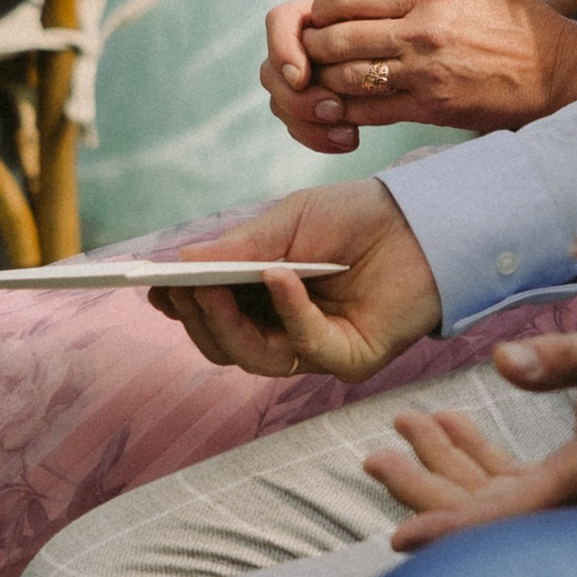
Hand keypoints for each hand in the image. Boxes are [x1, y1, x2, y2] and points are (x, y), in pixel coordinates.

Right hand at [146, 179, 439, 382]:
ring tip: (214, 285)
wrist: (424, 217)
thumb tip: (178, 261)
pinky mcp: (350, 359)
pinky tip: (277, 277)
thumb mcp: (291, 220)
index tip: (152, 286)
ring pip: (254, 357)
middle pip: (224, 345)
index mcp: (263, 300)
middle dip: (198, 317)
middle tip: (179, 287)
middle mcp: (284, 331)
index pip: (211, 316)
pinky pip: (308, 346)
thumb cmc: (357, 216)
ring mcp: (316, 349)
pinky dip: (288, 311)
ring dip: (230, 321)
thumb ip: (241, 246)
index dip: (181, 306)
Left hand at [263, 0, 576, 148]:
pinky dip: (343, 110)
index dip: (324, 5)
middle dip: (314, 42)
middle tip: (313, 46)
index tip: (324, 12)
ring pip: (346, 76)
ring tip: (321, 75)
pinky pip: (368, 112)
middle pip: (336, 37)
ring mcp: (423, 73)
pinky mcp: (428, 108)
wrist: (555, 69)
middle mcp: (420, 31)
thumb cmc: (517, 14)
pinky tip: (337, 106)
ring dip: (325, 77)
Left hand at [361, 319, 576, 543]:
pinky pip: (515, 477)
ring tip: (401, 427)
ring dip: (446, 463)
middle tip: (373, 455)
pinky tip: (447, 423)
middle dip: (427, 487)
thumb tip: (501, 360)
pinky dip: (477, 453)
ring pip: (495, 493)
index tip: (398, 539)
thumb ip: (560, 359)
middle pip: (486, 512)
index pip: (503, 519)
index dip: (449, 530)